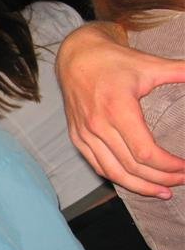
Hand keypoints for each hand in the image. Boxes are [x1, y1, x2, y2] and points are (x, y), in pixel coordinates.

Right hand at [56, 22, 184, 197]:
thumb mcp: (149, 64)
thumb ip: (180, 71)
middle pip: (132, 167)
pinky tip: (133, 182)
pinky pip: (97, 165)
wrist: (75, 57)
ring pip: (113, 173)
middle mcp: (98, 125)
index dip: (169, 167)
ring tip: (161, 191)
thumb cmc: (113, 61)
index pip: (146, 153)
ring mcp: (85, 133)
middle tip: (181, 182)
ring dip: (139, 186)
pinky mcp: (77, 137)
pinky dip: (116, 178)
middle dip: (161, 179)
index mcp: (118, 109)